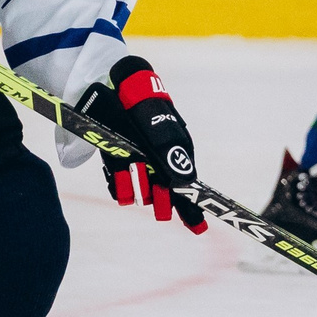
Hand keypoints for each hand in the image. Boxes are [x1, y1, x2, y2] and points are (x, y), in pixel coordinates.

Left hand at [76, 56, 208, 231]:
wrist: (119, 88)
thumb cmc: (145, 108)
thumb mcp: (159, 133)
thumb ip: (172, 158)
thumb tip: (186, 185)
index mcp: (178, 153)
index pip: (188, 186)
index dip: (193, 207)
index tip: (199, 228)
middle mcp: (160, 159)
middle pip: (166, 192)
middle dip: (163, 201)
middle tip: (163, 214)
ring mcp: (140, 159)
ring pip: (141, 188)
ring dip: (135, 188)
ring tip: (129, 178)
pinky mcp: (121, 157)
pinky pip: (121, 181)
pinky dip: (118, 184)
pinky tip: (118, 182)